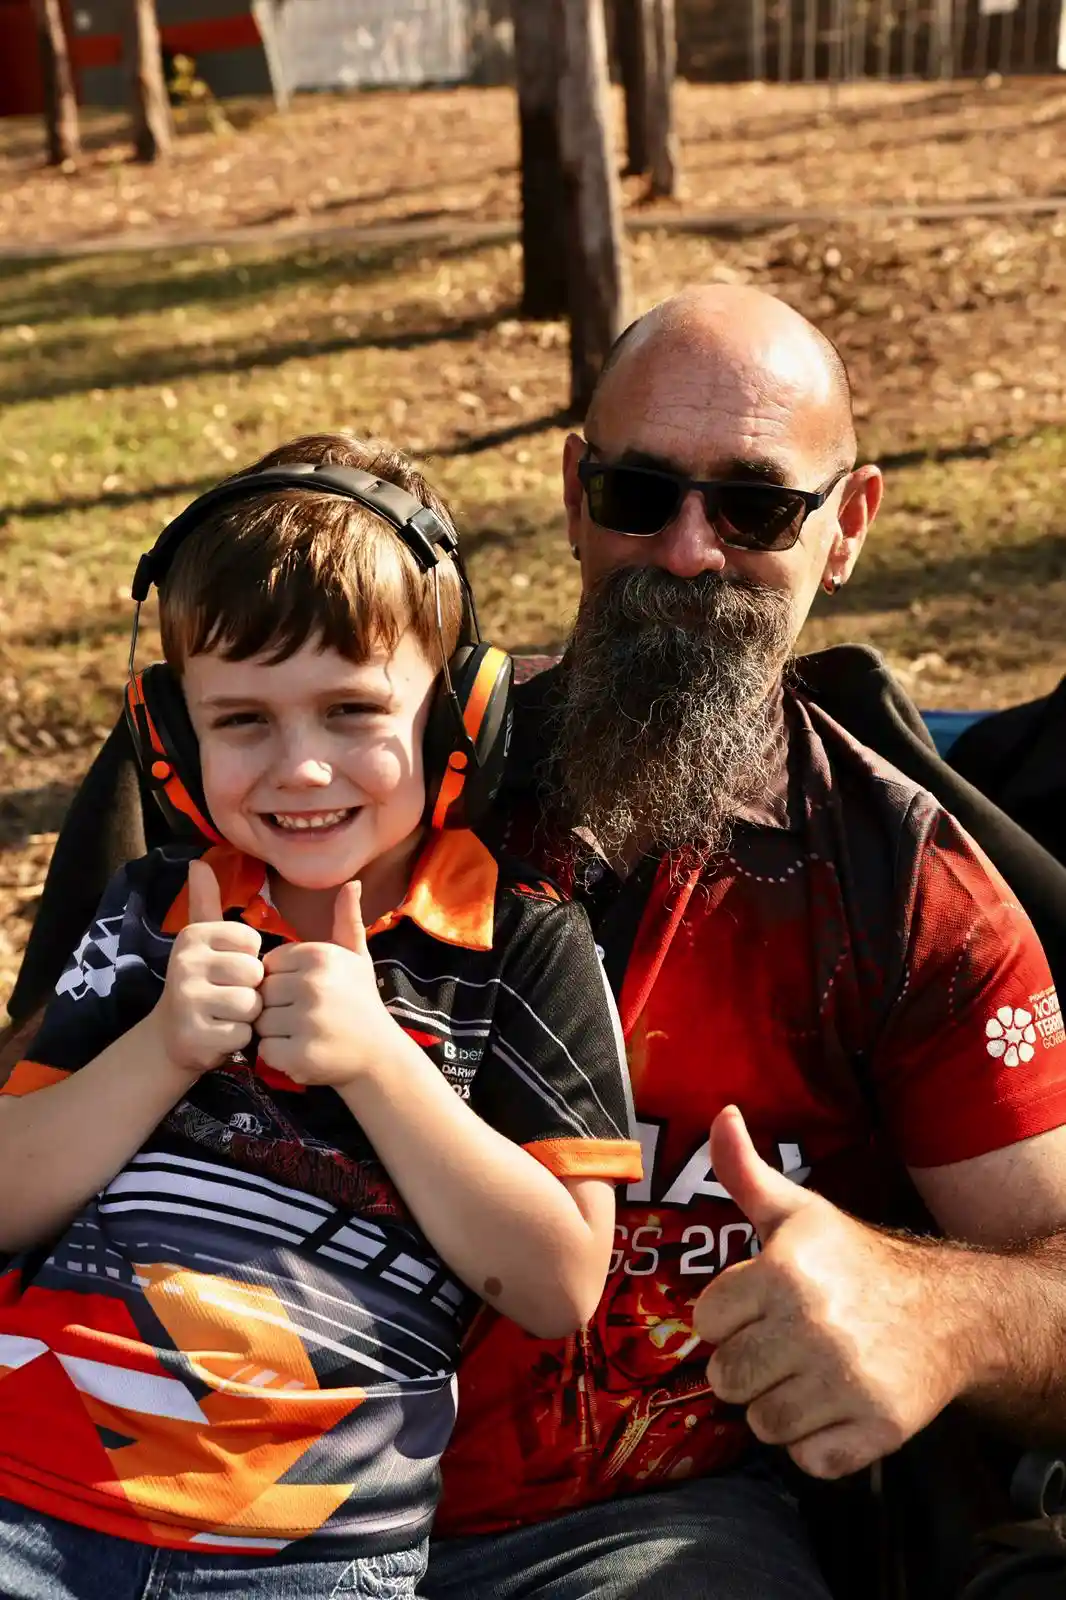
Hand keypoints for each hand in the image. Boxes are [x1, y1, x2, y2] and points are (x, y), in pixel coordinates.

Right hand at [155, 858, 263, 1076]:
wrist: (169, 1037)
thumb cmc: (199, 984)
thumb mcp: (200, 941)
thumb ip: (205, 902)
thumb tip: (198, 863)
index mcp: (193, 936)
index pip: (253, 942)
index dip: (248, 960)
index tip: (226, 969)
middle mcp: (185, 963)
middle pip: (254, 973)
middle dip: (249, 989)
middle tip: (225, 996)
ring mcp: (188, 1000)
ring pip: (251, 1004)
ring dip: (245, 1016)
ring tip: (223, 1015)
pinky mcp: (195, 1035)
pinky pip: (243, 1033)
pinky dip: (237, 1039)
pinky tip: (218, 1035)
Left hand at [257, 882, 398, 1087]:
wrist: (380, 1053)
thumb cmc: (361, 1001)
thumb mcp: (357, 958)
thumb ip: (347, 920)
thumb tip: (352, 883)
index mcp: (320, 956)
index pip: (269, 964)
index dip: (282, 980)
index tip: (305, 992)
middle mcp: (313, 984)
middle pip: (262, 992)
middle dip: (277, 1006)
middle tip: (305, 1016)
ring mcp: (306, 1021)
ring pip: (261, 1022)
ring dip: (276, 1032)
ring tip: (304, 1033)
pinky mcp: (301, 1054)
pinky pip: (266, 1050)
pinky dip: (279, 1055)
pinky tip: (302, 1051)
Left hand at [693, 1106, 964, 1479]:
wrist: (950, 1313)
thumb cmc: (858, 1262)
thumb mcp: (799, 1212)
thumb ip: (745, 1172)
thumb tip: (720, 1115)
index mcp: (784, 1273)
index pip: (707, 1322)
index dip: (728, 1318)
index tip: (756, 1309)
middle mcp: (812, 1327)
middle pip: (726, 1379)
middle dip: (747, 1366)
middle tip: (780, 1347)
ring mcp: (845, 1382)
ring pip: (762, 1424)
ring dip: (778, 1406)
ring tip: (806, 1375)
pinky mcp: (875, 1430)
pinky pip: (808, 1460)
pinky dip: (816, 1444)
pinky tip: (833, 1408)